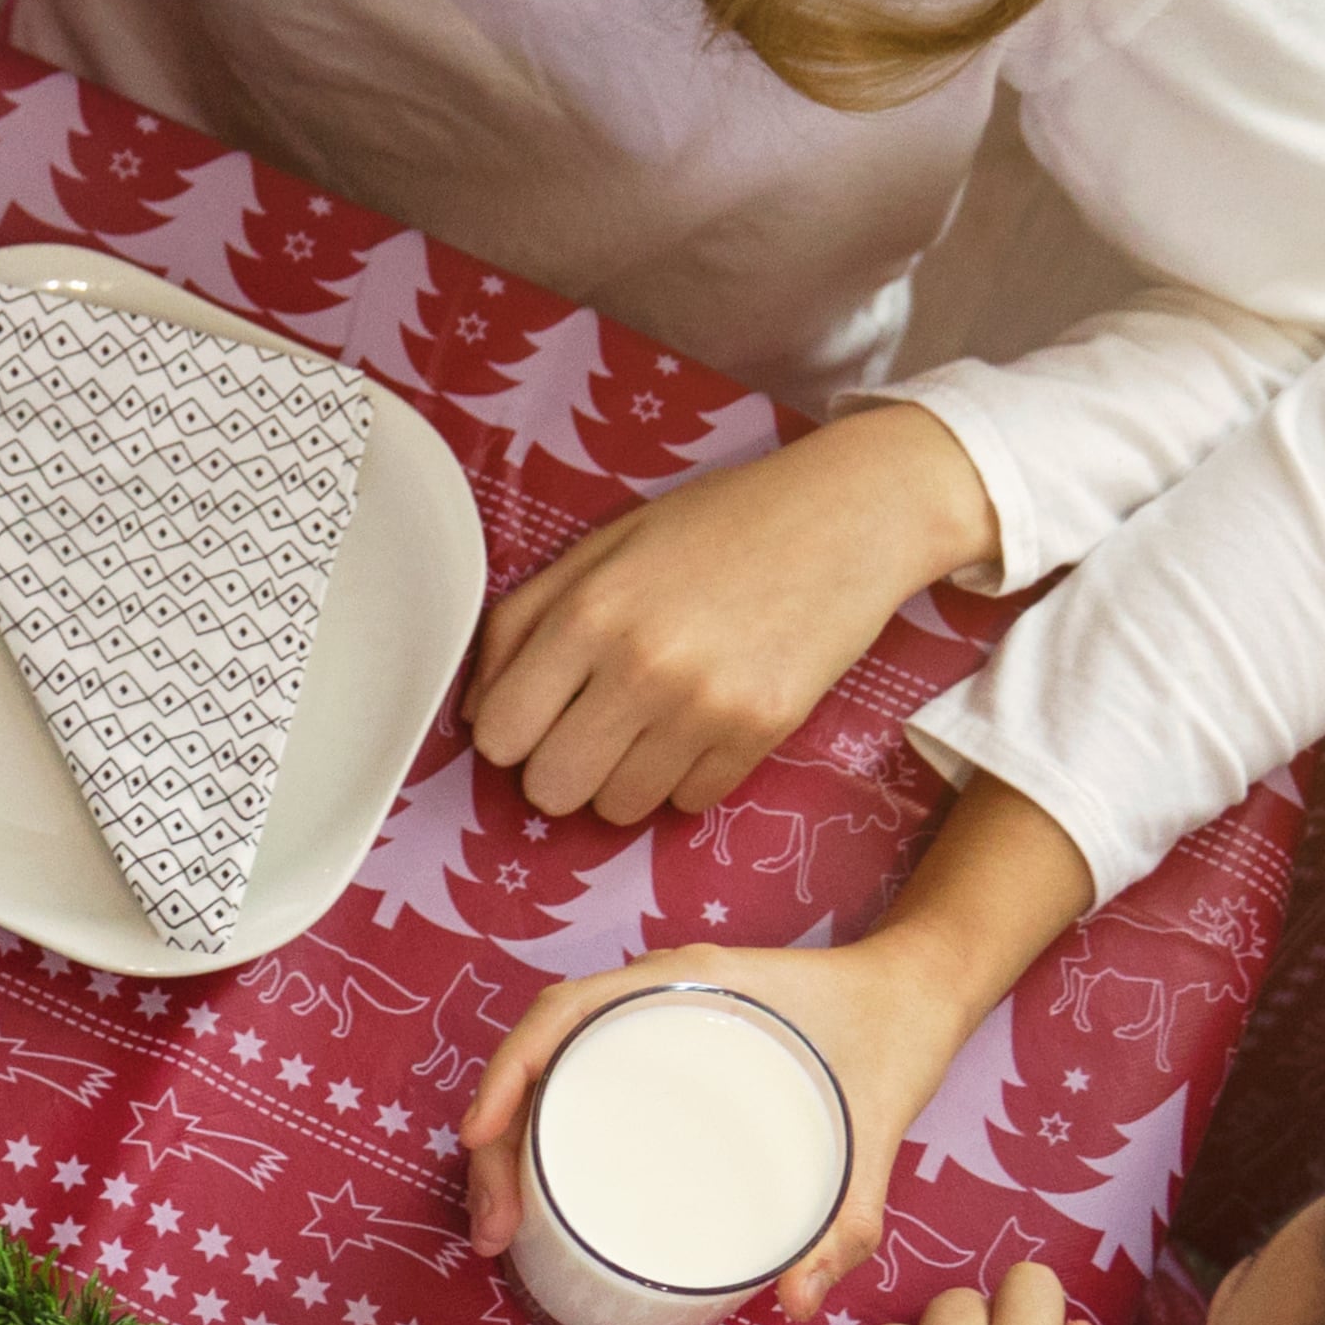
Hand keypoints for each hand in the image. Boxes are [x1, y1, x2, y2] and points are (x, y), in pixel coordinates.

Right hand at [458, 935, 1001, 1324]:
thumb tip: (794, 1302)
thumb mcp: (877, 1131)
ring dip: (511, 1139)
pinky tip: (544, 1186)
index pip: (564, 1016)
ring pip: (550, 1068)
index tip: (480, 1143)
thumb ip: (848, 1219)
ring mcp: (654, 1016)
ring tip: (505, 1220)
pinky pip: (582, 1075)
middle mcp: (656, 991)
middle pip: (540, 1054)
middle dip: (497, 1140)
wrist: (922, 991)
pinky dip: (546, 1125)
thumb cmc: (897, 1039)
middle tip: (496, 1229)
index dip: (507, 1077)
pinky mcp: (665, 1045)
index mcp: (690, 987)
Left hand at [465, 406, 999, 823]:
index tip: (538, 712)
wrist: (847, 515)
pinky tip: (706, 720)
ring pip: (616, 809)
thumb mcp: (604, 547)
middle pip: (550, 790)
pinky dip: (688, 776)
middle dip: (562, 767)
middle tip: (594, 725)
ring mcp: (704, 705)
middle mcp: (640, 663)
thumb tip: (476, 714)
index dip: (511, 731)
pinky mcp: (760, 731)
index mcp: (588, 610)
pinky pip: (688, 802)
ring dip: (624, 777)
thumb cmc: (717, 525)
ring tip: (654, 720)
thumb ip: (523, 623)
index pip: (497, 734)